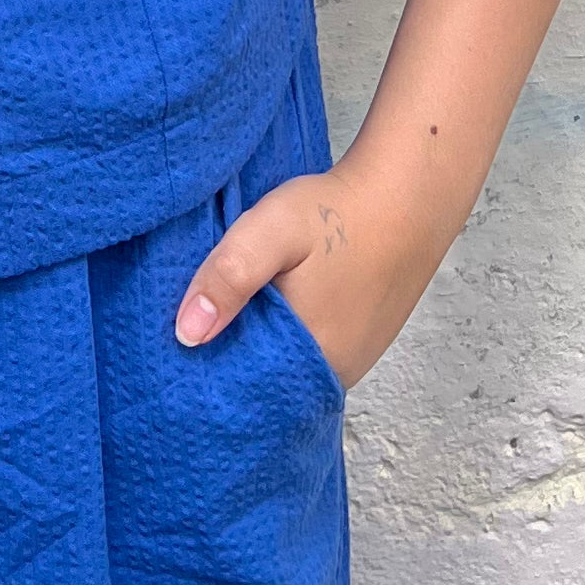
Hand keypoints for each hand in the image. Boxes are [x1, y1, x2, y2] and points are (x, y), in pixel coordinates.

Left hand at [169, 151, 449, 392]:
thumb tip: (186, 335)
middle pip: (266, 382)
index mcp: (309, 361)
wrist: (407, 193)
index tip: (177, 351)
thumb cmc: (338, 212)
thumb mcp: (270, 231)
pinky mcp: (362, 340)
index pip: (244, 391)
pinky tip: (276, 305)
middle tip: (203, 323)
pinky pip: (312, 353)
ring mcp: (353, 359)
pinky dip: (290, 336)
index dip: (209, 372)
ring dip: (262, 346)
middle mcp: (335, 373)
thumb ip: (228, 278)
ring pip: (289, 367)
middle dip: (233, 358)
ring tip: (234, 313)